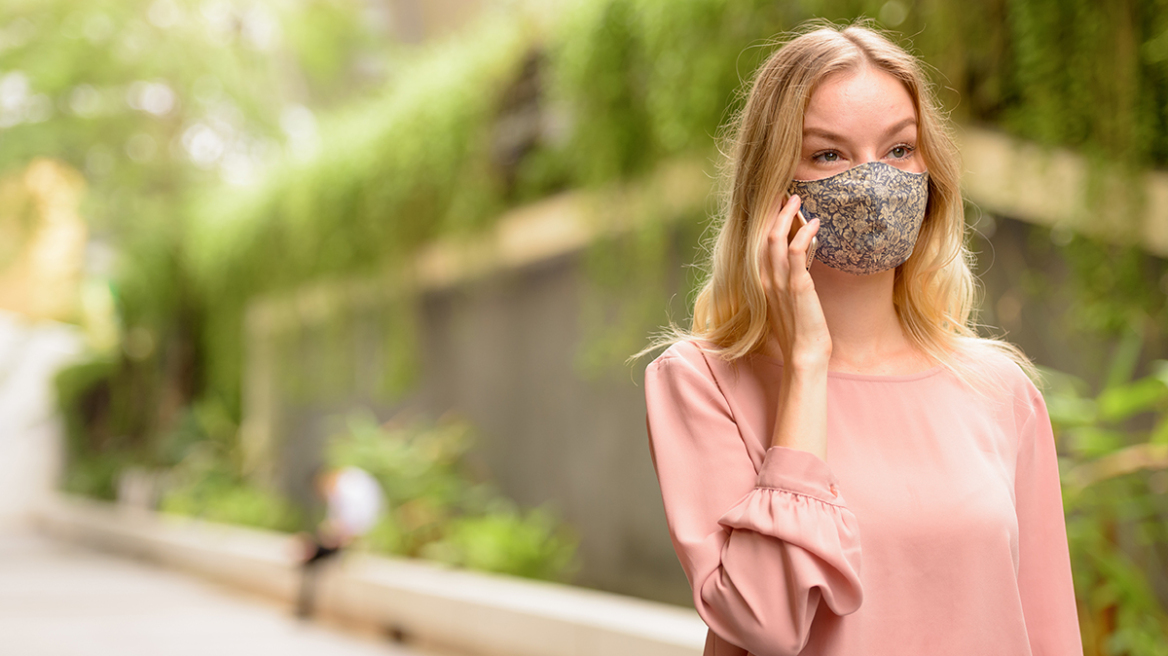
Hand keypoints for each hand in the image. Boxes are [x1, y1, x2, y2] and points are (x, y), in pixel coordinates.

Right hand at [760, 195, 830, 369]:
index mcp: (762, 283)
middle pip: (764, 236)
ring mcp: (779, 282)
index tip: (776, 206)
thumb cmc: (800, 331)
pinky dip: (804, 233)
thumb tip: (800, 261)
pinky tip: (814, 223)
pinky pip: (797, 252)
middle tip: (785, 194)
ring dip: (787, 216)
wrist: (803, 354)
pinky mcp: (796, 286)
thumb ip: (789, 281)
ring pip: (776, 239)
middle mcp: (766, 279)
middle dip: (773, 212)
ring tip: (797, 200)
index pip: (760, 245)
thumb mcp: (789, 302)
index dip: (767, 223)